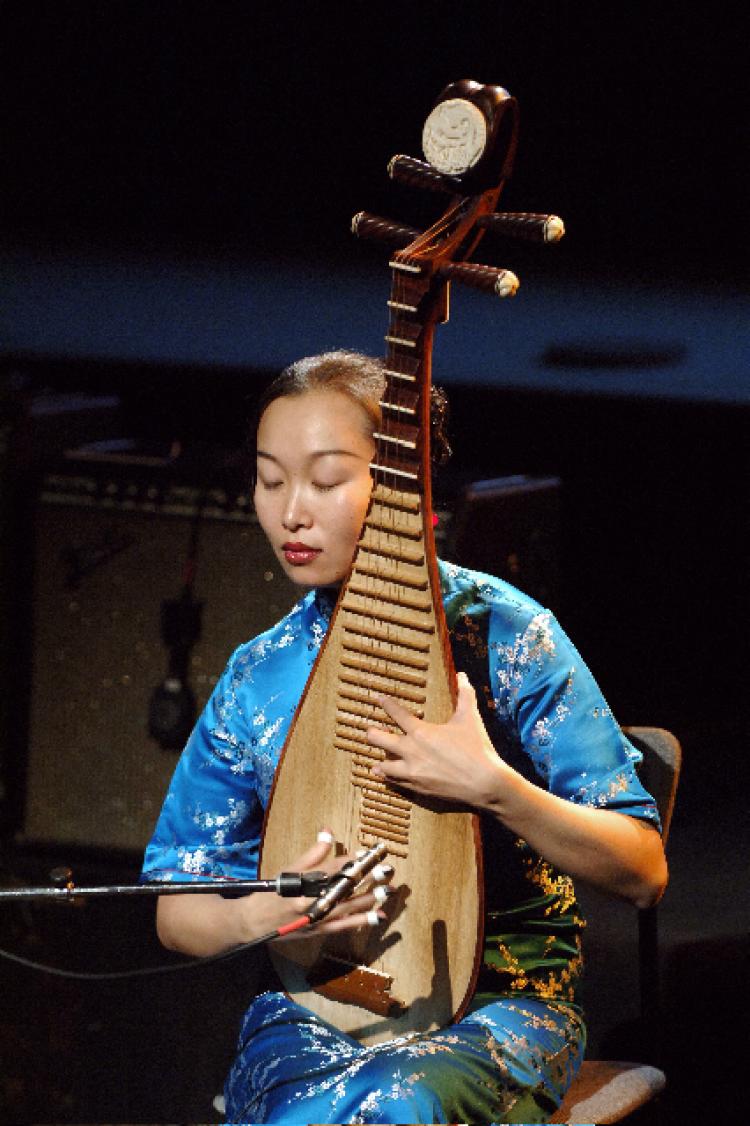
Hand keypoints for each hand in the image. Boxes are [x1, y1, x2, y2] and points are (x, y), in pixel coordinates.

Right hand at [244, 831, 393, 942]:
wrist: (254, 922)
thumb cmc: (273, 891)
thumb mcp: (290, 868)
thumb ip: (313, 853)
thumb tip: (328, 831)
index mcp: (303, 882)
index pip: (332, 868)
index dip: (352, 860)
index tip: (368, 853)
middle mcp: (310, 900)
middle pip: (343, 888)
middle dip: (366, 879)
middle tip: (386, 870)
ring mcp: (315, 918)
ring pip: (347, 907)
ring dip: (369, 899)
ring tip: (388, 891)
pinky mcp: (318, 931)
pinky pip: (343, 926)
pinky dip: (361, 921)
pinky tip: (378, 916)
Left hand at [366, 671, 507, 810]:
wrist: (485, 784)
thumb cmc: (477, 749)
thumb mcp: (470, 718)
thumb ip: (465, 694)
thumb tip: (462, 674)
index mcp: (421, 732)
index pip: (397, 714)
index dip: (386, 704)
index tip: (378, 698)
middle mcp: (411, 752)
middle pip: (379, 740)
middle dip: (372, 733)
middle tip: (369, 731)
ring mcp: (412, 772)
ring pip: (384, 767)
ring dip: (380, 763)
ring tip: (375, 763)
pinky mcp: (418, 788)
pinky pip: (396, 784)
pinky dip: (390, 779)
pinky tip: (388, 778)